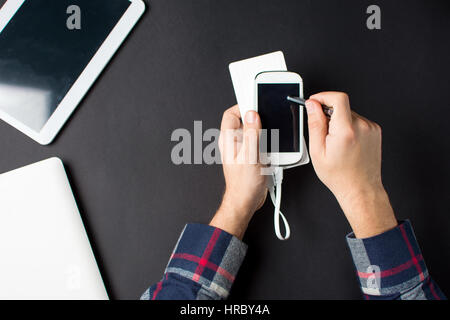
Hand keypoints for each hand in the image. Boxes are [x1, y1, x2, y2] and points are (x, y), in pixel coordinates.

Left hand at [209, 105, 266, 238]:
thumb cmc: (243, 184)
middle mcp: (234, 142)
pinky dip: (267, 144)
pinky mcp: (251, 155)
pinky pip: (260, 143)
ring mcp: (243, 149)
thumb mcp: (250, 156)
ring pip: (254, 131)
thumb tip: (253, 115)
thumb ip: (251, 133)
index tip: (256, 103)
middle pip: (245, 120)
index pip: (231, 113)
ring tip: (267, 142)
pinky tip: (270, 152)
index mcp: (228, 139)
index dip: (243, 105)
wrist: (246, 200)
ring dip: (264, 133)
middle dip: (257, 119)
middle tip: (266, 120)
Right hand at [306, 92, 396, 237]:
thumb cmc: (339, 175)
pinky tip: (347, 144)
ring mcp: (371, 128)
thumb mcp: (318, 151)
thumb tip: (312, 105)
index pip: (338, 98)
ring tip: (337, 143)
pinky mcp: (375, 131)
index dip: (323, 96)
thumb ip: (314, 124)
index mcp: (346, 131)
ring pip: (349, 114)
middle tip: (324, 133)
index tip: (314, 101)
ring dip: (339, 122)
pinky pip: (357, 121)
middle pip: (341, 107)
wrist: (360, 188)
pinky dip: (349, 127)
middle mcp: (362, 127)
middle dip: (329, 115)